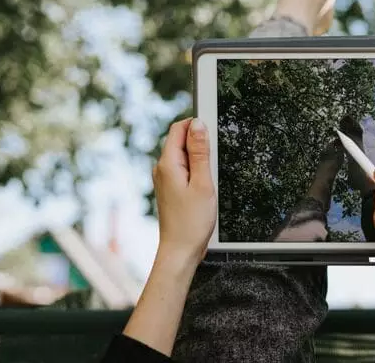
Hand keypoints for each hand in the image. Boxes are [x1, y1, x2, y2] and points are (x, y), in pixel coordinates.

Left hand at [152, 118, 216, 267]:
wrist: (180, 251)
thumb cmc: (192, 222)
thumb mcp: (203, 183)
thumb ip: (200, 152)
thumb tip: (198, 125)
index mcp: (167, 164)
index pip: (178, 128)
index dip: (196, 124)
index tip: (213, 132)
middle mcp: (162, 169)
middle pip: (180, 140)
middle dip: (199, 143)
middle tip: (213, 164)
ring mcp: (165, 178)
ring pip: (183, 155)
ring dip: (199, 159)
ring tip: (209, 180)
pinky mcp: (170, 188)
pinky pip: (183, 168)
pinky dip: (196, 171)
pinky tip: (205, 186)